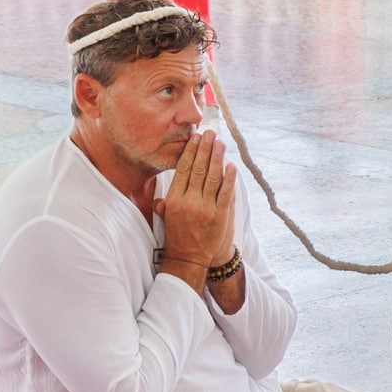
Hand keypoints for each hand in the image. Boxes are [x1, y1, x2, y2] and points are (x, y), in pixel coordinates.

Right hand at [154, 130, 236, 275]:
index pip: (183, 170)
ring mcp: (205, 208)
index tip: (195, 138)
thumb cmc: (178, 236)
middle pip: (199, 169)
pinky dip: (229, 177)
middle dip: (205, 149)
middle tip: (210, 133)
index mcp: (174, 200)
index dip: (191, 152)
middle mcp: (189, 201)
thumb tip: (161, 194)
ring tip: (220, 142)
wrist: (190, 259)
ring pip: (213, 177)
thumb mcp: (166, 218)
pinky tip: (231, 165)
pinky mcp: (220, 215)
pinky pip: (226, 192)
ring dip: (217, 157)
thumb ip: (164, 203)